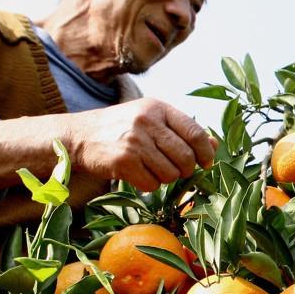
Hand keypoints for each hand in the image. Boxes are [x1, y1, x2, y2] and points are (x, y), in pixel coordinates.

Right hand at [68, 98, 216, 191]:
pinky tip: (138, 174)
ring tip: (152, 169)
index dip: (206, 152)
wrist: (80, 136)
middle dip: (186, 169)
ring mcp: (134, 141)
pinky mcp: (123, 161)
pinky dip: (149, 185)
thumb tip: (215, 145)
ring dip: (165, 178)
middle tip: (176, 170)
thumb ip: (182, 130)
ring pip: (170, 174)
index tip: (207, 162)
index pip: (195, 133)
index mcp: (158, 108)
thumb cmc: (123, 129)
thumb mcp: (152, 120)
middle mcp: (147, 122)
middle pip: (186, 157)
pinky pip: (151, 184)